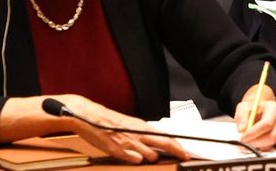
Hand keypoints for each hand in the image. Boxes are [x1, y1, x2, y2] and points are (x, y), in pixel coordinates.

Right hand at [59, 95, 188, 163]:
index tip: (187, 152)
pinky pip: (132, 158)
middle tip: (184, 157)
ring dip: (152, 157)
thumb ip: (144, 134)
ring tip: (148, 156)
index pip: (166, 136)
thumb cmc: (110, 122)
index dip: (178, 146)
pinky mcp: (116, 149)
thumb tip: (158, 141)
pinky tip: (136, 159)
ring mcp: (128, 141)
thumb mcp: (131, 125)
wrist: (89, 116)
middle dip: (176, 151)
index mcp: (143, 126)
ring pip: (150, 154)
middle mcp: (138, 133)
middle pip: (164, 143)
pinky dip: (136, 160)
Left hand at [234, 85, 275, 149]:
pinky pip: (271, 146)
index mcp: (274, 108)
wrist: (259, 110)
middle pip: (272, 135)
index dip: (254, 133)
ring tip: (247, 142)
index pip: (267, 123)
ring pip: (272, 142)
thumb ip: (241, 116)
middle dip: (256, 142)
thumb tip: (242, 129)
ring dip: (257, 145)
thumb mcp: (243, 107)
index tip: (242, 138)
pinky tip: (253, 143)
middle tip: (243, 143)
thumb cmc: (252, 108)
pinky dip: (260, 147)